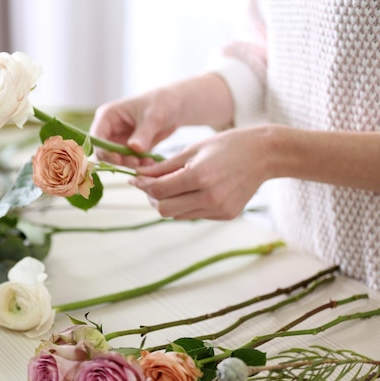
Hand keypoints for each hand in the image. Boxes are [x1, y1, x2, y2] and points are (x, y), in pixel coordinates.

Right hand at [90, 86, 181, 167]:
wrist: (175, 106)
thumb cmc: (162, 103)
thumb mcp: (154, 117)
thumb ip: (144, 134)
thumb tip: (134, 148)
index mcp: (108, 116)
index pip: (96, 136)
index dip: (104, 150)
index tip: (118, 159)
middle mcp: (110, 129)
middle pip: (104, 151)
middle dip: (118, 159)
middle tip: (136, 163)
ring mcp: (119, 139)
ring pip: (116, 159)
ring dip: (130, 163)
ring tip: (148, 162)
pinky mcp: (129, 148)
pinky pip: (128, 161)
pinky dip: (138, 164)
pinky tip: (151, 162)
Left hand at [129, 125, 274, 219]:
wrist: (264, 154)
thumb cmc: (226, 146)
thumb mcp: (192, 150)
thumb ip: (164, 167)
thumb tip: (139, 177)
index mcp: (199, 176)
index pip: (158, 190)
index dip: (143, 186)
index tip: (135, 179)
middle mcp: (210, 197)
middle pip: (164, 209)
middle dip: (152, 198)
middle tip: (150, 185)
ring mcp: (219, 209)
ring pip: (178, 215)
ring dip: (168, 202)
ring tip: (171, 185)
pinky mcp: (226, 215)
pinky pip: (194, 215)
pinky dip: (186, 205)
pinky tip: (192, 190)